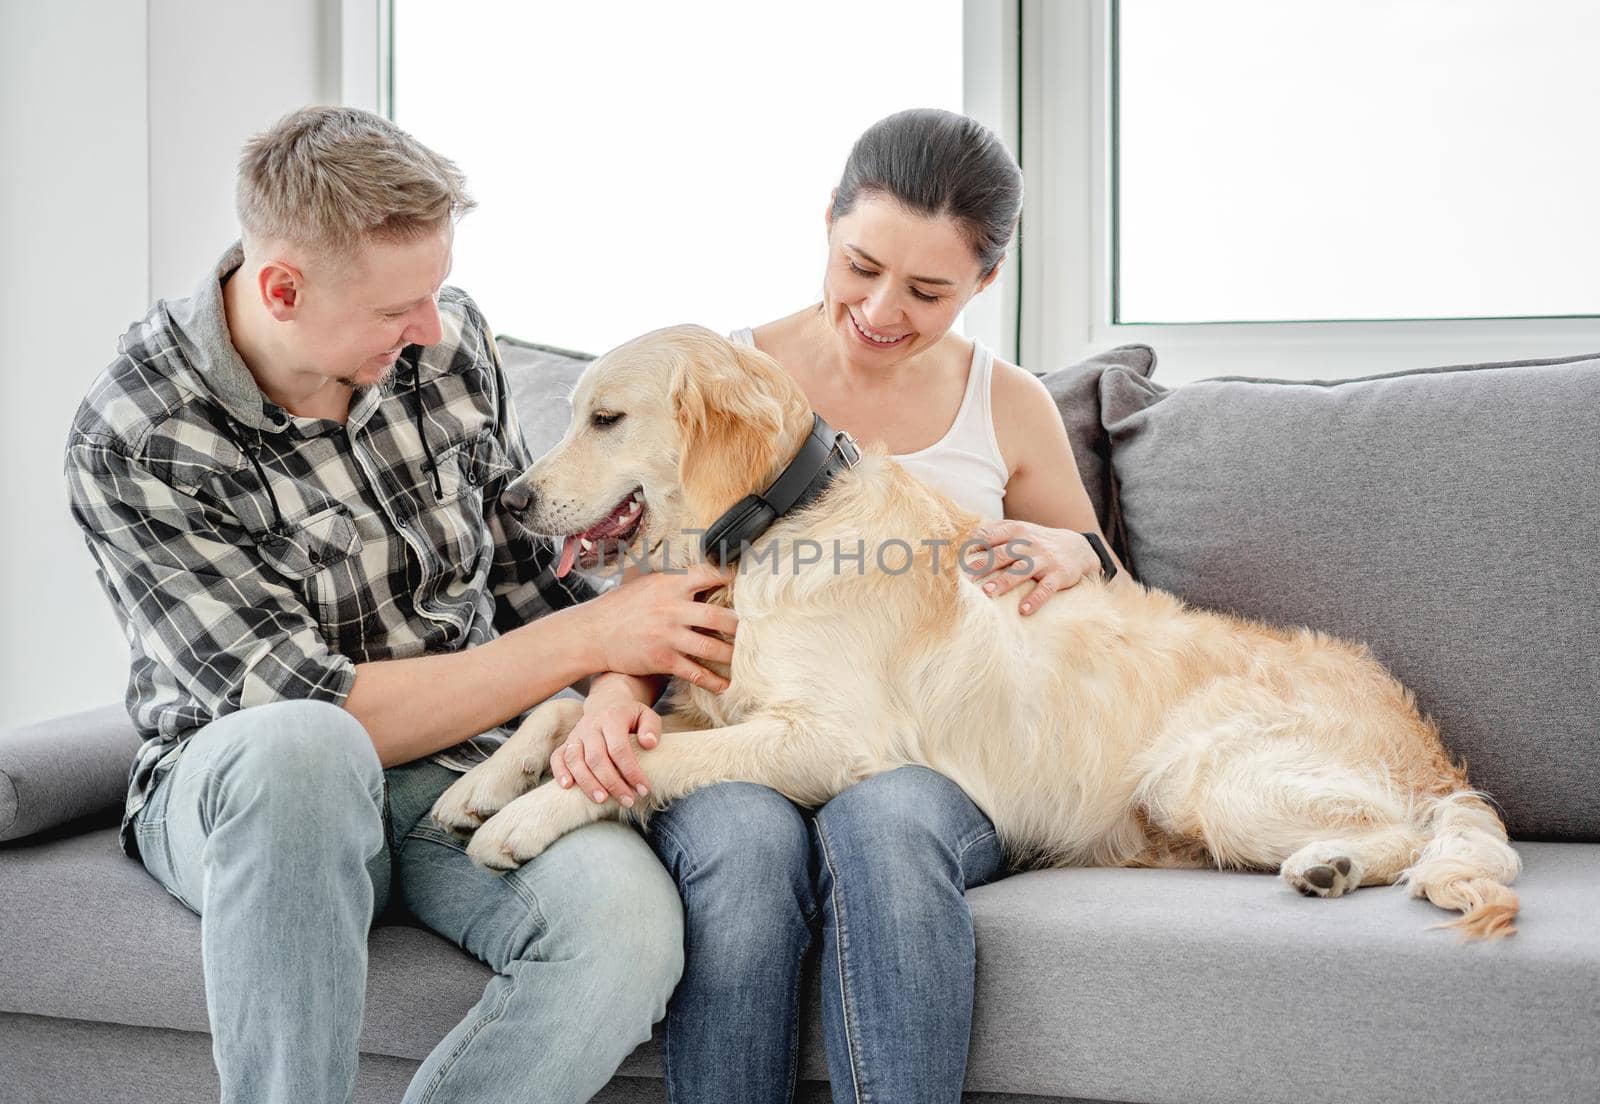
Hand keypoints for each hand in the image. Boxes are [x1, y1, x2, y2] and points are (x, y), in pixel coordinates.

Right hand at [553, 690, 661, 806]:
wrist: (607, 703)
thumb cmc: (630, 716)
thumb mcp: (646, 715)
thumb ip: (651, 728)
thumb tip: (649, 744)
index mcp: (612, 718)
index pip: (619, 748)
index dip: (631, 771)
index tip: (643, 789)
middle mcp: (590, 726)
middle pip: (596, 758)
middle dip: (612, 783)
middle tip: (627, 801)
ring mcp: (576, 735)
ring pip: (575, 760)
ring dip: (587, 783)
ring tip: (602, 800)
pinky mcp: (566, 743)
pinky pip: (557, 757)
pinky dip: (560, 772)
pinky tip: (568, 787)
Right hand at [587, 562, 738, 689]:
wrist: (592, 633)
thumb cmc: (619, 607)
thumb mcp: (644, 582)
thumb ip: (671, 578)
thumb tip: (695, 571)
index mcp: (669, 584)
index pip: (708, 577)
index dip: (730, 580)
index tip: (747, 586)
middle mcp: (672, 609)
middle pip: (718, 616)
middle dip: (740, 625)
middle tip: (756, 630)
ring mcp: (668, 636)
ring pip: (711, 647)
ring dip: (732, 655)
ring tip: (745, 658)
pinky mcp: (662, 659)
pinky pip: (694, 672)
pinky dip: (712, 680)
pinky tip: (725, 685)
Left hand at [963, 520, 1104, 615]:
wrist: (1077, 548)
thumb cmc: (1037, 542)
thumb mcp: (1020, 531)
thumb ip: (995, 532)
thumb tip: (965, 541)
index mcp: (1016, 531)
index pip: (991, 534)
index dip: (975, 544)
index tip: (958, 558)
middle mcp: (1029, 544)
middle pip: (1003, 553)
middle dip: (984, 565)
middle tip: (967, 578)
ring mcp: (1044, 560)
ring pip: (1022, 570)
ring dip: (1004, 581)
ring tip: (988, 593)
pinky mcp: (1058, 575)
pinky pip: (1046, 589)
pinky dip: (1035, 600)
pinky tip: (1024, 610)